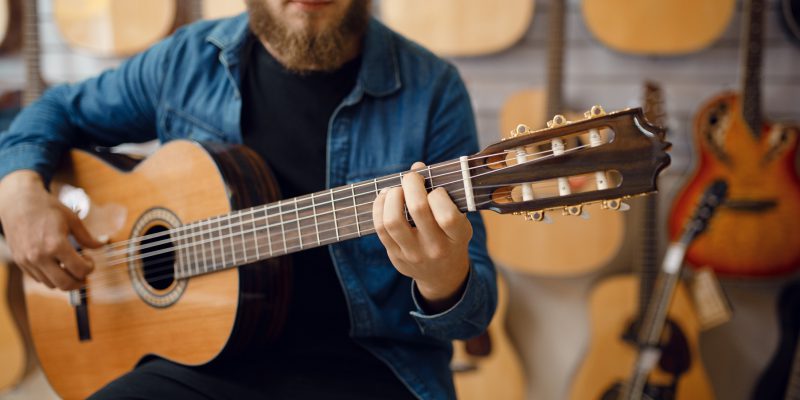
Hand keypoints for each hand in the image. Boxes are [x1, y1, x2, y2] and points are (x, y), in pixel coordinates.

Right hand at [0, 170, 102, 289]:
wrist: (18, 203)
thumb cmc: (47, 208)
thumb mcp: (72, 219)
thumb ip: (87, 237)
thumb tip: (102, 245)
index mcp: (55, 244)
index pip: (79, 270)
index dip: (90, 268)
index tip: (90, 259)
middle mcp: (40, 256)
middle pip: (65, 284)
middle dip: (79, 282)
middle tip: (84, 274)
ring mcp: (28, 261)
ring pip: (51, 284)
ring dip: (65, 280)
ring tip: (70, 266)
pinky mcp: (20, 262)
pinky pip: (39, 279)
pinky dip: (51, 277)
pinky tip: (57, 265)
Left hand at [372, 162, 471, 311]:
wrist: (442, 275)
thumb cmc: (451, 237)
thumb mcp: (458, 219)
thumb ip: (441, 193)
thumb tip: (417, 166)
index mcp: (457, 238)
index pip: (447, 215)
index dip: (438, 194)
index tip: (436, 190)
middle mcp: (436, 248)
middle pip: (418, 209)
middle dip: (412, 184)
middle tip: (412, 177)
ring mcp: (413, 254)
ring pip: (393, 220)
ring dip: (392, 196)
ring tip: (397, 189)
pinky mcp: (396, 256)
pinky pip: (380, 228)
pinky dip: (379, 206)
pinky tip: (386, 197)